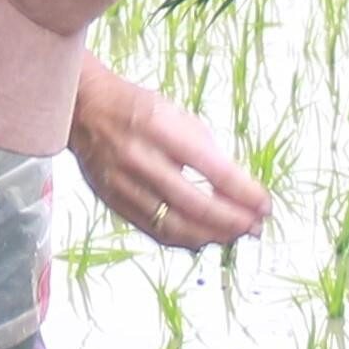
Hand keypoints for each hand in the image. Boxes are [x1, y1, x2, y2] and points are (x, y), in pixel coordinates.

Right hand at [65, 57, 268, 250]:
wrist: (83, 110)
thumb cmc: (136, 108)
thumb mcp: (176, 114)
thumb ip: (205, 150)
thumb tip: (236, 188)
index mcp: (161, 129)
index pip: (212, 169)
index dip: (244, 192)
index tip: (264, 204)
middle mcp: (141, 160)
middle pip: (195, 204)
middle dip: (232, 221)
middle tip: (256, 226)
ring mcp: (124, 186)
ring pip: (175, 225)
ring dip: (211, 236)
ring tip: (236, 235)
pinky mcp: (115, 203)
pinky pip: (155, 231)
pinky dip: (184, 240)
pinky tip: (204, 239)